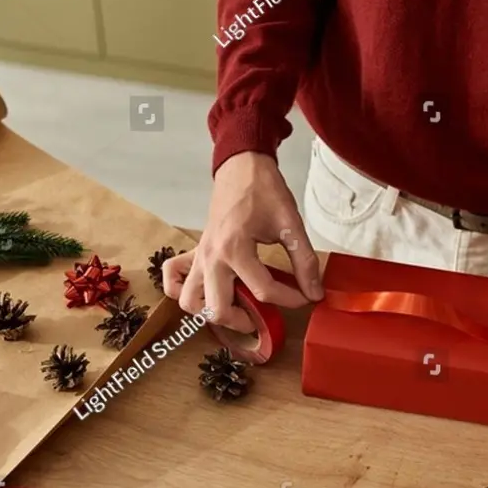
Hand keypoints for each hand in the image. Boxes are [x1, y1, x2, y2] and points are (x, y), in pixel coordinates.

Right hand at [163, 152, 322, 332]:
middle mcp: (211, 258)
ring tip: (236, 307)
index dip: (291, 299)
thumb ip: (304, 262)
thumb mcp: (291, 225)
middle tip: (264, 315)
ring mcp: (199, 256)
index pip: (264, 291)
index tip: (306, 296)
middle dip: (245, 320)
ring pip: (190, 302)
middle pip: (218, 309)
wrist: (241, 166)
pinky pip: (173, 279)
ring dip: (211, 312)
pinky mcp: (194, 252)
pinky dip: (182, 291)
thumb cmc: (264, 191)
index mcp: (236, 249)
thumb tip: (315, 293)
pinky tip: (206, 292)